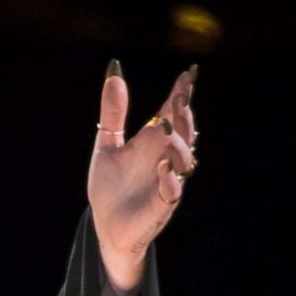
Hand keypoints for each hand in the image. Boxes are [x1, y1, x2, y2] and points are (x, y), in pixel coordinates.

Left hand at [87, 62, 198, 288]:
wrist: (106, 225)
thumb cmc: (110, 186)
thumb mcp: (107, 144)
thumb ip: (112, 112)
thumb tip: (114, 70)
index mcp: (153, 142)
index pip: (172, 112)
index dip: (181, 93)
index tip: (189, 73)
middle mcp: (165, 158)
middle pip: (184, 132)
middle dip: (184, 114)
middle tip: (180, 95)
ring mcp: (167, 181)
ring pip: (184, 159)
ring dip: (178, 143)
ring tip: (168, 127)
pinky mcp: (161, 205)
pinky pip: (172, 190)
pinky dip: (169, 178)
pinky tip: (162, 166)